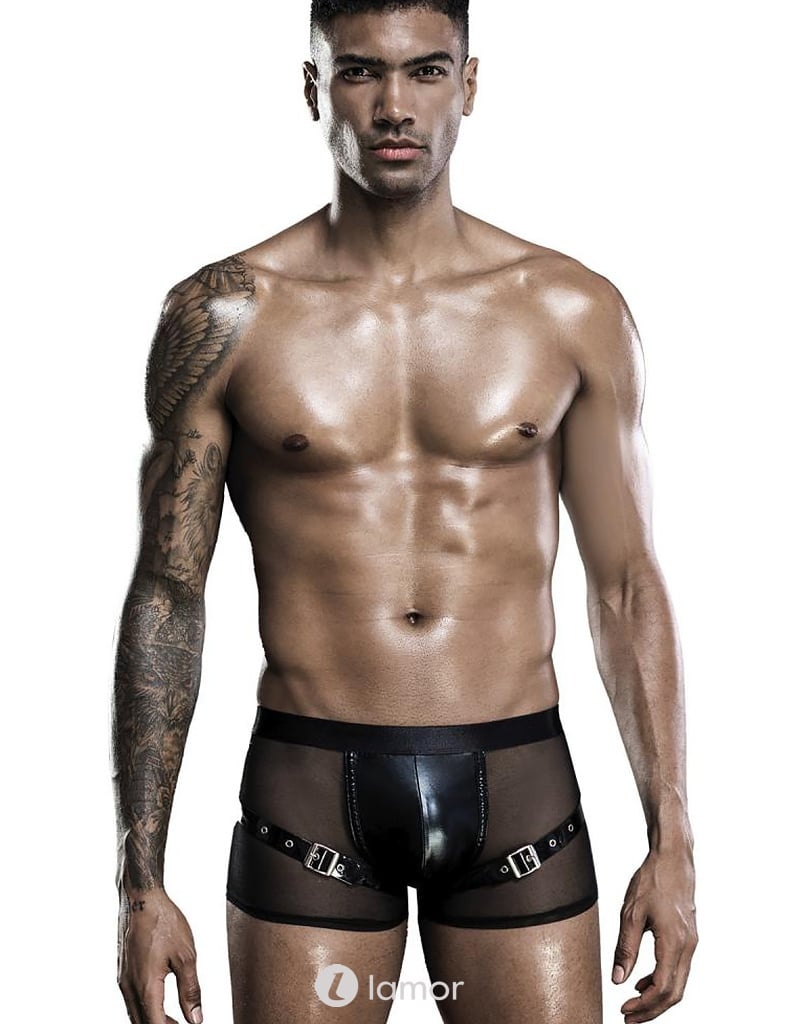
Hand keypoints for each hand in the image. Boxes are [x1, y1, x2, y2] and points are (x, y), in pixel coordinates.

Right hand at [117, 888, 202, 1023]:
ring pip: (134, 1013)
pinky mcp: (122, 971)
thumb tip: (195, 1018)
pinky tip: (158, 1001)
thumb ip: (190, 991)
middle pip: (141, 1023)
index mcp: (145, 986)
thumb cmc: (163, 921)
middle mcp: (129, 987)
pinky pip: (131, 1000)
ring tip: (173, 1019)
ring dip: (152, 1020)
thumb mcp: (186, 956)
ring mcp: (123, 979)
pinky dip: (144, 1008)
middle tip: (182, 1023)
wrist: (141, 898)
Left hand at [613, 847, 697, 1021]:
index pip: (662, 988)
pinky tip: (643, 981)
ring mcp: (691, 942)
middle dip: (651, 1010)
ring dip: (657, 998)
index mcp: (674, 942)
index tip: (624, 1010)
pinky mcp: (688, 937)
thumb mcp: (631, 912)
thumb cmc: (653, 879)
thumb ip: (625, 948)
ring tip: (633, 1003)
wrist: (673, 858)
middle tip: (628, 1017)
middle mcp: (688, 946)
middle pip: (674, 993)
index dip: (644, 1005)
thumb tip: (618, 978)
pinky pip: (678, 969)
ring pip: (678, 983)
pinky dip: (662, 981)